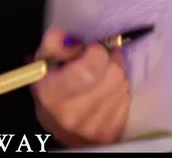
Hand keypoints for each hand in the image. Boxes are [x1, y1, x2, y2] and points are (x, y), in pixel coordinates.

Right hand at [32, 27, 130, 146]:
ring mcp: (93, 128)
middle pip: (112, 73)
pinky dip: (120, 91)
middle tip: (99, 61)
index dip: (97, 52)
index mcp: (52, 94)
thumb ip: (55, 42)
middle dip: (109, 61)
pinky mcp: (111, 133)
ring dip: (116, 75)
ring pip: (122, 84)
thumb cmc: (51, 87)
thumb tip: (77, 39)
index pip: (89, 69)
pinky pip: (127, 98)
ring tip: (102, 77)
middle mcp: (72, 115)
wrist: (58, 128)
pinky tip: (107, 92)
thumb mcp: (44, 61)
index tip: (93, 48)